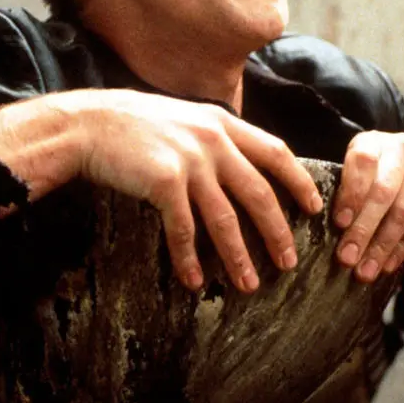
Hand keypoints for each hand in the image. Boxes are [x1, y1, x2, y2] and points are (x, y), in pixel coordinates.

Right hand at [0, 89, 322, 293]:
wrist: (88, 124)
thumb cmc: (134, 125)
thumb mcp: (184, 119)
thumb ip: (214, 137)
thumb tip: (242, 165)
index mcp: (222, 123)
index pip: (275, 152)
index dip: (298, 181)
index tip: (315, 207)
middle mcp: (212, 140)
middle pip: (259, 192)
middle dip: (277, 231)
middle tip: (289, 262)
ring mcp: (189, 160)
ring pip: (226, 217)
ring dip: (239, 255)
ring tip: (249, 284)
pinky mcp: (164, 181)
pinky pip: (184, 228)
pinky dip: (189, 258)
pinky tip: (194, 280)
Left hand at [332, 131, 403, 282]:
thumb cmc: (377, 177)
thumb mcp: (358, 178)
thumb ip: (347, 196)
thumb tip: (331, 230)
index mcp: (372, 141)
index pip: (362, 163)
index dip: (351, 194)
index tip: (340, 223)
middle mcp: (402, 146)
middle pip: (384, 191)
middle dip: (364, 229)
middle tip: (347, 258)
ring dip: (383, 245)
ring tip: (366, 270)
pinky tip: (389, 264)